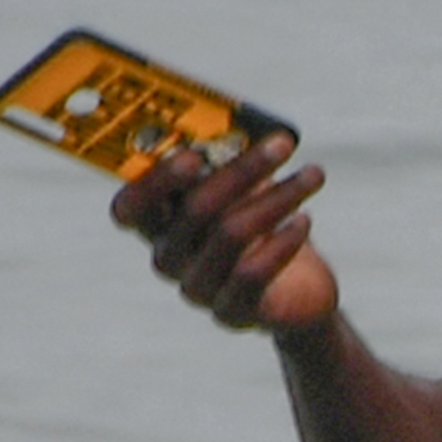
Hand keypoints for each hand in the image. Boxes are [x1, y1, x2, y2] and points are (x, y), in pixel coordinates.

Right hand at [114, 129, 340, 338]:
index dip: (154, 182)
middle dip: (241, 170)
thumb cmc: (263, 225)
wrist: (299, 290)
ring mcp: (197, 288)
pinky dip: (283, 242)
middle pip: (193, 210)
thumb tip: (237, 128)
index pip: (128, 208)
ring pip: (230, 235)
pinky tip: (304, 220)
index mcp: (159, 223)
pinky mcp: (231, 312)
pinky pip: (252, 274)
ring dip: (278, 198)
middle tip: (282, 144)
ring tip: (313, 176)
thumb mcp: (244, 189)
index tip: (194, 154)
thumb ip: (228, 163)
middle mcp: (170, 257)